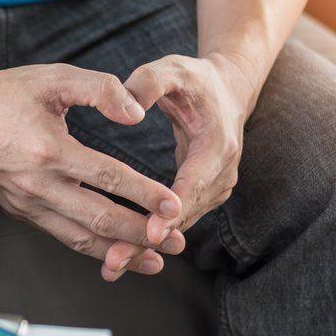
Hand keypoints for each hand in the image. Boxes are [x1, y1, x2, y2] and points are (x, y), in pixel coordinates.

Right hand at [0, 63, 184, 276]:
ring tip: (156, 261)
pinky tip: (115, 254)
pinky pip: (63, 237)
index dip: (146, 194)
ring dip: (122, 252)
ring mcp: (27, 203)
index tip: (176, 205)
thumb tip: (137, 115)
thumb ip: (99, 89)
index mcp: (49, 150)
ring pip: (81, 239)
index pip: (109, 179)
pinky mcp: (20, 212)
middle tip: (178, 242)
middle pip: (100, 219)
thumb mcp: (53, 77)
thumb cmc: (2, 93)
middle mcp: (38, 185)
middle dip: (143, 234)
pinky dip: (93, 250)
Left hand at [103, 53, 256, 275]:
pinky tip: (120, 254)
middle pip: (184, 215)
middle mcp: (221, 173)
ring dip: (145, 245)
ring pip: (179, 224)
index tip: (149, 232)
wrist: (223, 89)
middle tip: (114, 261)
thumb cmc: (192, 79)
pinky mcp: (202, 194)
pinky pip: (175, 220)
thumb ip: (148, 82)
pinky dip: (150, 236)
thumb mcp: (170, 70)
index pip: (193, 184)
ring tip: (111, 265)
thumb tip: (128, 107)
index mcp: (217, 145)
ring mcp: (215, 187)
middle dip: (149, 239)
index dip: (170, 210)